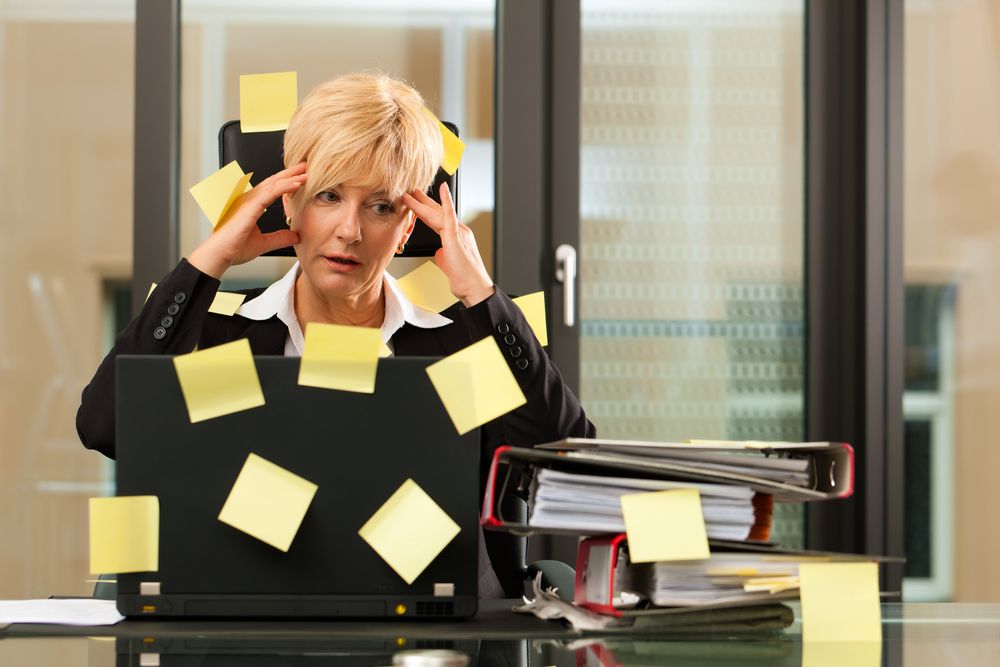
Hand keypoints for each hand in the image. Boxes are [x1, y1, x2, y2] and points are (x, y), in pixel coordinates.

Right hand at [188, 162, 306, 278]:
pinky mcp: (249, 206)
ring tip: (306, 172)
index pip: (272, 188)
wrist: (219, 255)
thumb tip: (295, 236)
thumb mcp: (264, 243)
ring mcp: (248, 200)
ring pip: (274, 184)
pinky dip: (285, 187)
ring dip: (292, 177)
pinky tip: (297, 184)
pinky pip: (271, 192)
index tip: (302, 177)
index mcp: (251, 205)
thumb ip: (279, 238)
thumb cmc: (233, 248)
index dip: (287, 181)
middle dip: (291, 173)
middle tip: (306, 166)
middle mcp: (249, 199)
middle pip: (274, 181)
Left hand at [402, 183, 494, 306]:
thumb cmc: (464, 279)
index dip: (427, 210)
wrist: (474, 288)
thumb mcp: (448, 263)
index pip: (439, 220)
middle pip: (438, 212)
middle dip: (424, 201)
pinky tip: (442, 189)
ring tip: (411, 193)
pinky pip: (449, 215)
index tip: (418, 203)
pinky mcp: (457, 236)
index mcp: (457, 237)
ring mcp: (459, 232)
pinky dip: (446, 201)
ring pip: (438, 213)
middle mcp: (460, 231)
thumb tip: (439, 251)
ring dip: (423, 202)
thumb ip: (443, 253)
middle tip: (412, 190)